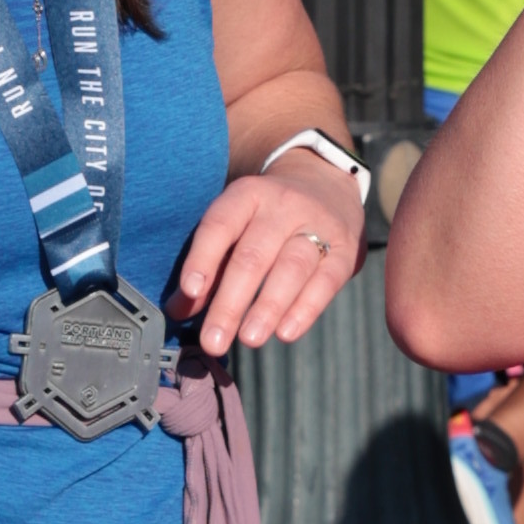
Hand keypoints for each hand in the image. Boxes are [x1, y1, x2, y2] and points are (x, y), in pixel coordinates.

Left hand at [173, 147, 367, 352]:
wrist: (326, 183)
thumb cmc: (268, 216)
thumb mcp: (236, 226)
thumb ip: (209, 266)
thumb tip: (178, 309)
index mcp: (248, 195)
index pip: (220, 225)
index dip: (203, 258)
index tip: (189, 292)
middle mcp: (283, 206)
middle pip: (253, 256)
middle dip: (230, 303)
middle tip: (214, 341)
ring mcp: (318, 225)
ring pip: (291, 268)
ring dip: (268, 307)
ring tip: (249, 340)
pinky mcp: (345, 249)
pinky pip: (326, 281)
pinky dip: (305, 309)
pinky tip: (285, 333)